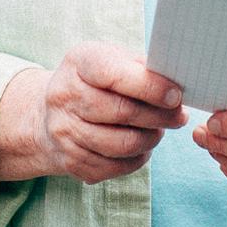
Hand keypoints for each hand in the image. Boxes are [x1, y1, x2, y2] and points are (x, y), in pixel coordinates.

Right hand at [3, 43, 186, 185]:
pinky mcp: (68, 160)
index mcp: (79, 63)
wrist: (47, 113)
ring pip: (121, 144)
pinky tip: (141, 147)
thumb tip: (176, 86)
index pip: (114, 74)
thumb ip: (141, 68)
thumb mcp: (111, 60)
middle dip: (159, 117)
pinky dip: (136, 159)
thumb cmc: (93, 82)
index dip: (149, 86)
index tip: (175, 96)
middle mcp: (64, 96)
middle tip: (179, 117)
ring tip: (159, 131)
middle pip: (122, 112)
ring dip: (150, 140)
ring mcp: (63, 130)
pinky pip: (113, 167)